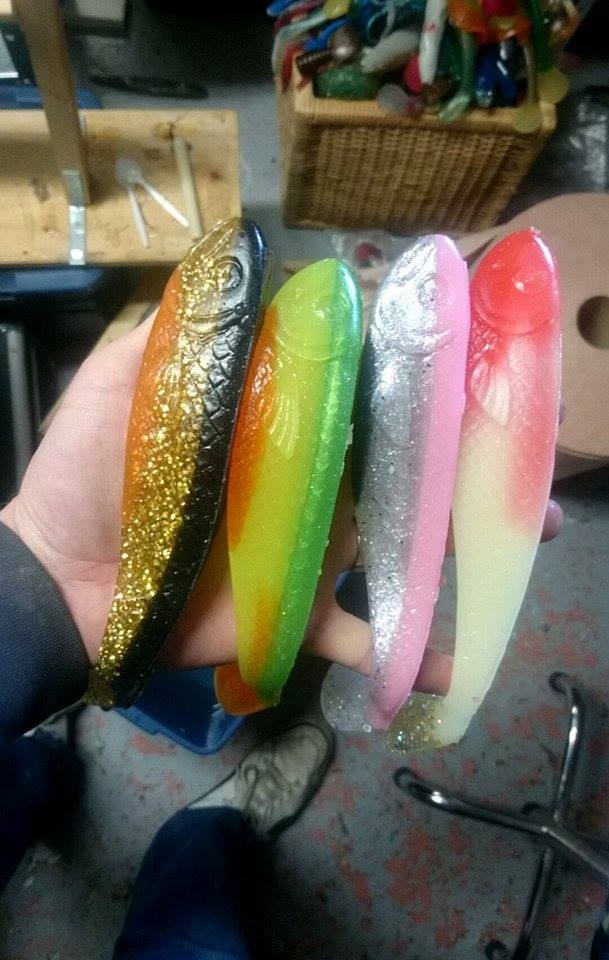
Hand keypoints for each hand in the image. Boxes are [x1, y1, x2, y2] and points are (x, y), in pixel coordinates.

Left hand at [0, 314, 561, 696]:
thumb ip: (179, 333)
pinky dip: (404, 651)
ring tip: (533, 537)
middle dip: (468, 457)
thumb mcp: (122, 383)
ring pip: (400, 541)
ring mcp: (308, 548)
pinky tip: (452, 665)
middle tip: (530, 452)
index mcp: (274, 426)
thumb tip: (240, 272)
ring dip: (464, 542)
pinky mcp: (294, 610)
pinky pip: (357, 631)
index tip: (472, 357)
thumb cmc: (89, 475)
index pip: (358, 390)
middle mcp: (306, 482)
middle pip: (399, 465)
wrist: (61, 580)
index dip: (415, 373)